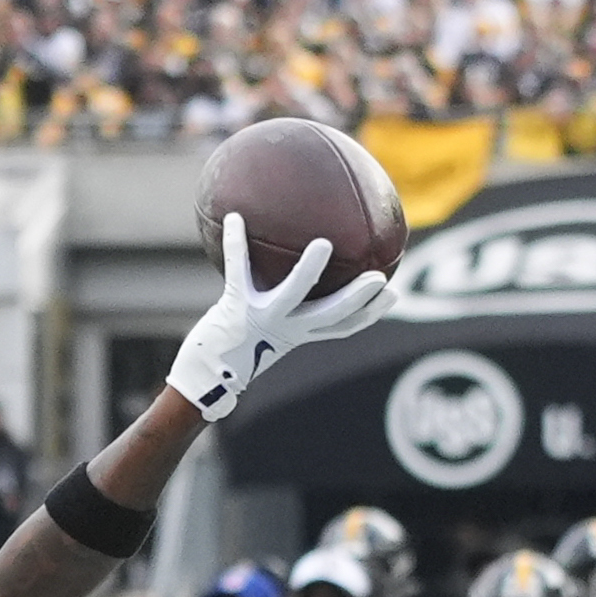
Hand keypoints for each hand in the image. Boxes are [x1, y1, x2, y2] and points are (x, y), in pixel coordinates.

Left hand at [166, 215, 398, 420]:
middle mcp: (285, 328)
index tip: (392, 295)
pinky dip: (235, 243)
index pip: (342, 326)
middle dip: (358, 299)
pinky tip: (235, 218)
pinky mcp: (234, 308)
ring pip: (292, 294)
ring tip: (323, 246)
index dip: (369, 314)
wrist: (203, 378)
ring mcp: (261, 318)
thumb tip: (282, 265)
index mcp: (297, 334)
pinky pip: (238, 269)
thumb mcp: (261, 328)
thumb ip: (277, 304)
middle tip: (379, 277)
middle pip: (331, 315)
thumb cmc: (232, 349)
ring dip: (308, 272)